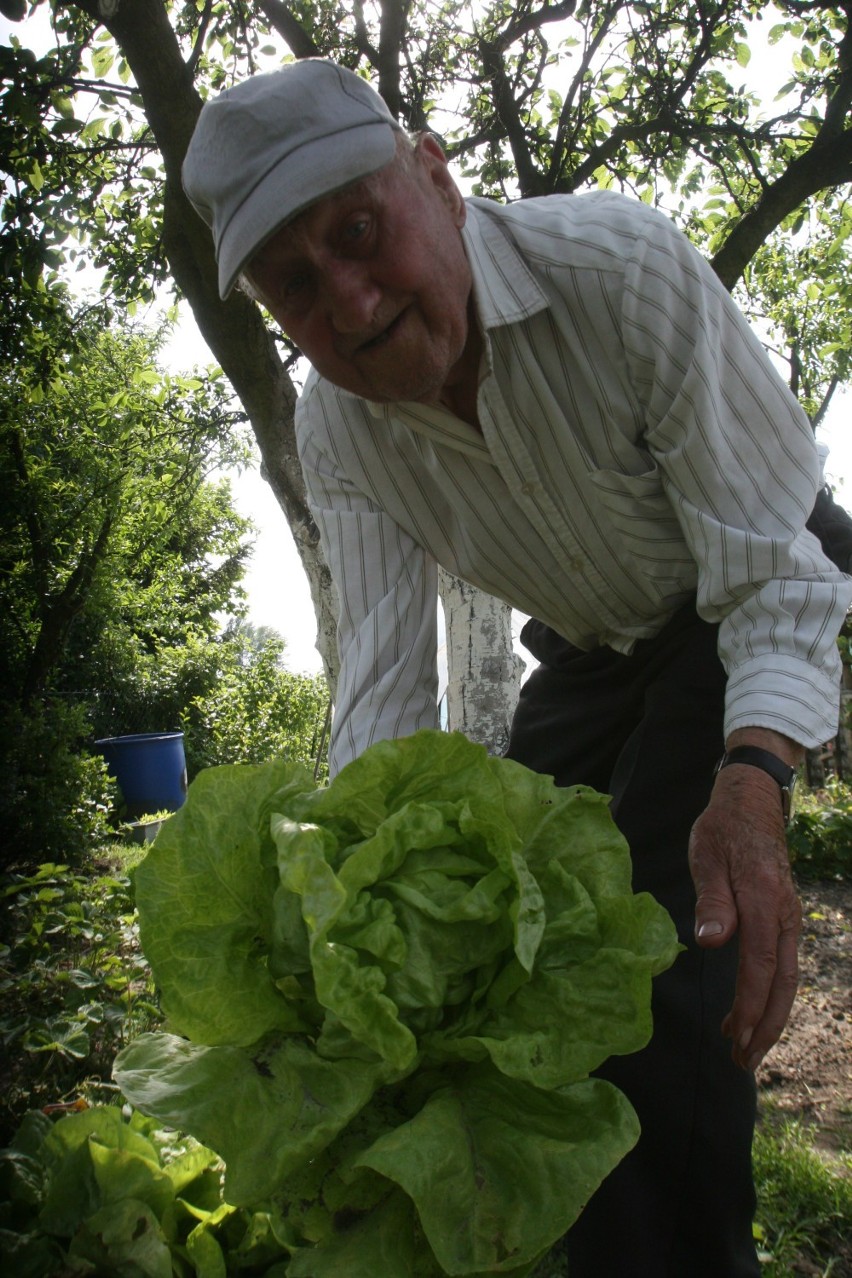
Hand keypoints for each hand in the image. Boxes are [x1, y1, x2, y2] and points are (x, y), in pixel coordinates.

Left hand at [688, 737, 801, 1071]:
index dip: (751, 1006)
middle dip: (766, 1026)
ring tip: (742, 1046)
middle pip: (782, 983)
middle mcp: (783, 914)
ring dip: (768, 1015)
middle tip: (742, 1061)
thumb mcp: (707, 856)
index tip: (739, 1038)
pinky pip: (780, 963)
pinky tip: (749, 1008)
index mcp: (764, 900)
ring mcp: (787, 917)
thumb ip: (712, 899)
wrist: (751, 801)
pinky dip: (768, 992)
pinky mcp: (782, 917)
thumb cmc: (723, 828)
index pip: (760, 966)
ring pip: (784, 977)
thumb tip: (711, 941)